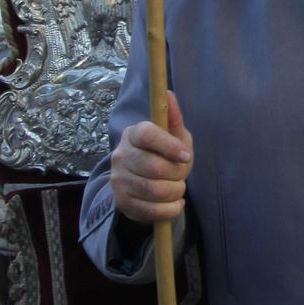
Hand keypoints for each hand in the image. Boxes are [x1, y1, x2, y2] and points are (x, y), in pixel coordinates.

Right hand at [110, 90, 193, 222]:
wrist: (142, 184)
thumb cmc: (164, 154)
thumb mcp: (173, 136)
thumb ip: (173, 118)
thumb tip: (169, 93)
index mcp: (133, 134)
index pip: (147, 135)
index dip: (169, 146)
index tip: (185, 156)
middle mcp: (120, 156)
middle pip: (155, 167)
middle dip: (177, 173)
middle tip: (181, 174)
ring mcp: (118, 180)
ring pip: (156, 191)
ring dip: (176, 192)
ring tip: (177, 188)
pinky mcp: (121, 202)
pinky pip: (152, 211)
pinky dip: (171, 209)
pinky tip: (174, 203)